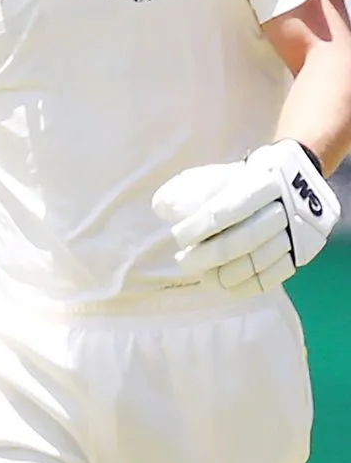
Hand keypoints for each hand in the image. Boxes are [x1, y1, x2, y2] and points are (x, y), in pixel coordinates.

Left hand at [152, 140, 339, 294]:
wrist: (295, 180)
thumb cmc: (244, 181)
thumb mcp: (218, 175)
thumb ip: (188, 190)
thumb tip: (160, 207)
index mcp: (262, 183)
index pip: (226, 211)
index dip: (198, 228)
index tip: (179, 236)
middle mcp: (284, 208)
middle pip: (243, 240)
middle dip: (208, 255)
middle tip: (184, 261)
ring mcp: (297, 233)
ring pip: (258, 262)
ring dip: (223, 274)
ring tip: (202, 275)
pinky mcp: (301, 253)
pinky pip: (273, 278)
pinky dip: (245, 287)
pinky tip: (223, 286)